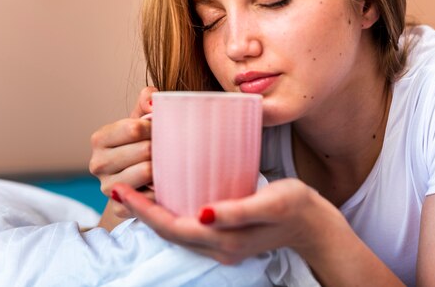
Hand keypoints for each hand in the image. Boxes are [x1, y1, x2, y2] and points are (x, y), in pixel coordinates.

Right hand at [89, 87, 157, 221]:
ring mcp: (107, 188)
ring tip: (169, 164)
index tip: (162, 129)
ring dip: (164, 167)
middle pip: (144, 150)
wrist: (137, 181)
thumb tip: (153, 100)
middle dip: (162, 147)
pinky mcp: (119, 208)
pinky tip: (165, 184)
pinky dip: (163, 190)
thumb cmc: (141, 143)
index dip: (156, 127)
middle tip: (170, 148)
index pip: (134, 128)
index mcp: (100, 139)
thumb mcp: (141, 119)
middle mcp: (97, 164)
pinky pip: (152, 196)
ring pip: (148, 171)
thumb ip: (147, 101)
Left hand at [111, 177, 340, 264]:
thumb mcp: (270, 203)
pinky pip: (188, 229)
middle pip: (168, 231)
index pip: (171, 227)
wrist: (316, 227)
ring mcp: (222, 245)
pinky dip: (170, 214)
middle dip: (140, 211)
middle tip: (117, 188)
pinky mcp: (226, 237)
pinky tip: (166, 197)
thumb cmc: (296, 207)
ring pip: (176, 232)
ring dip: (152, 214)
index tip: (122, 191)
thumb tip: (202, 215)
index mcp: (224, 240)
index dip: (144, 210)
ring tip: (133, 192)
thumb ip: (237, 211)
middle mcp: (218, 247)